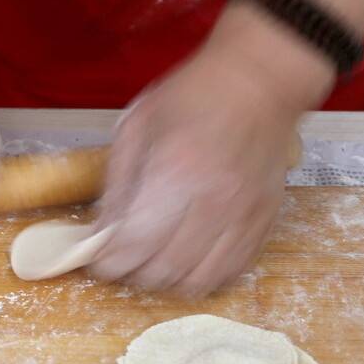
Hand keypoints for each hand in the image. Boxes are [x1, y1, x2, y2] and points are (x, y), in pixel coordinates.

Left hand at [87, 3, 335, 296]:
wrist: (259, 82)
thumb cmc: (193, 96)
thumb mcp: (138, 126)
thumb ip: (117, 185)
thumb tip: (101, 234)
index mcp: (175, 172)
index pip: (134, 246)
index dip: (109, 263)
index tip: (100, 257)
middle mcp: (213, 202)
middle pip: (164, 271)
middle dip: (135, 273)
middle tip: (126, 257)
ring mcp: (243, 217)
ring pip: (199, 281)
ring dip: (170, 280)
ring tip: (159, 259)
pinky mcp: (264, 223)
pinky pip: (231, 272)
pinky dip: (206, 275)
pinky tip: (192, 257)